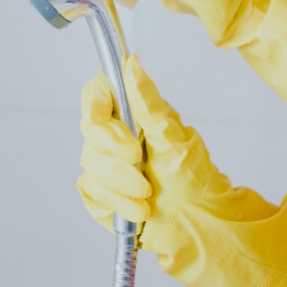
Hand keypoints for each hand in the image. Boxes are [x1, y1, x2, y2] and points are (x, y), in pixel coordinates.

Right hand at [79, 54, 286, 286]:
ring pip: (91, 164)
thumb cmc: (192, 175)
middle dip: (115, 151)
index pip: (95, 96)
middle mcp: (113, 136)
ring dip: (121, 183)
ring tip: (148, 193)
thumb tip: (133, 64)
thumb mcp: (174, 134)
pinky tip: (138, 209)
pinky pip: (92, 191)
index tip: (111, 121)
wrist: (197, 222)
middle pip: (89, 131)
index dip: (95, 104)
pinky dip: (117, 203)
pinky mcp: (99, 192)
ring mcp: (104, 164)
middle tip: (139, 160)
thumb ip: (148, 101)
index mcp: (129, 115)